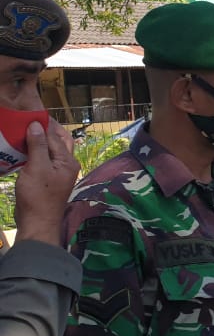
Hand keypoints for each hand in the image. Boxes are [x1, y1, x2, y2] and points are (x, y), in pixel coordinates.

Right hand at [14, 120, 80, 245]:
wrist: (37, 222)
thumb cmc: (38, 196)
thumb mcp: (37, 168)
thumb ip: (38, 146)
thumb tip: (37, 124)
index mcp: (68, 161)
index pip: (56, 136)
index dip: (43, 124)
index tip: (30, 113)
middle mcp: (66, 164)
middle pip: (59, 141)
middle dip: (46, 130)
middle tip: (29, 120)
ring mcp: (58, 172)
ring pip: (50, 150)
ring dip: (40, 140)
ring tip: (24, 130)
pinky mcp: (47, 178)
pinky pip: (43, 159)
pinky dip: (35, 151)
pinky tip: (23, 148)